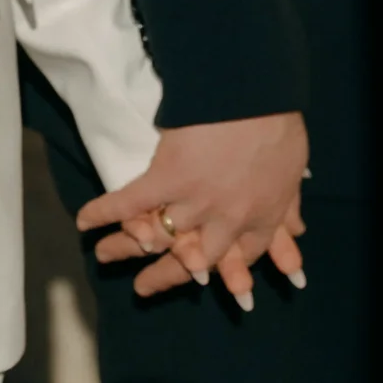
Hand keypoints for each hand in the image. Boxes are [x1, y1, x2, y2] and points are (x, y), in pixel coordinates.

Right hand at [77, 111, 309, 302]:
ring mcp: (194, 202)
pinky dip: (105, 211)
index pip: (238, 257)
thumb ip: (289, 207)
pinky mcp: (167, 178)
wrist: (254, 93)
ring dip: (126, 248)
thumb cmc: (279, 126)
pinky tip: (85, 221)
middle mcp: (224, 221)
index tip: (203, 281)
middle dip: (165, 277)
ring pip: (156, 237)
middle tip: (142, 289)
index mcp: (258, 219)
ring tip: (104, 257)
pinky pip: (131, 202)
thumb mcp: (292, 172)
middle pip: (191, 260)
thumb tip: (298, 231)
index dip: (222, 273)